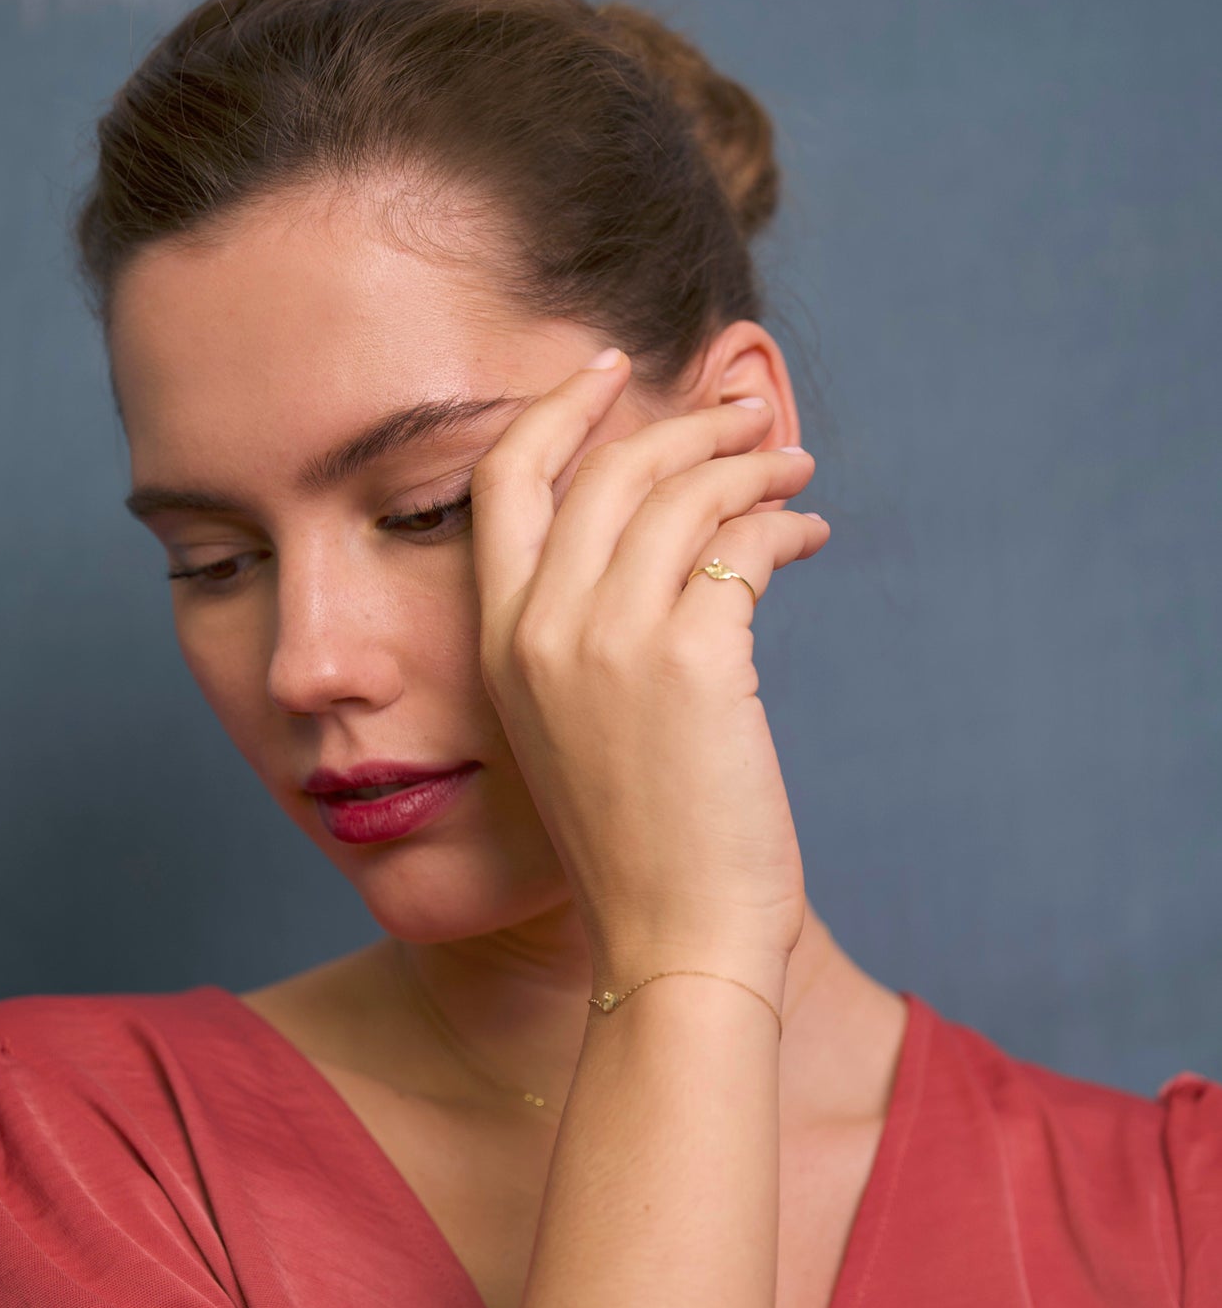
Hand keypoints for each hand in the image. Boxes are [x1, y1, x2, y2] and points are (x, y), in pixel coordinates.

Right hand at [469, 349, 827, 975]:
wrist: (670, 937)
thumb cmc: (632, 835)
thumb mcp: (570, 721)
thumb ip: (587, 627)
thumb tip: (671, 533)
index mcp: (499, 638)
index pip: (506, 481)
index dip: (557, 409)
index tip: (610, 371)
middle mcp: (540, 625)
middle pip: (609, 467)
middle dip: (684, 421)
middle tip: (743, 411)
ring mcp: (609, 639)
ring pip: (684, 492)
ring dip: (750, 463)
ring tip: (792, 469)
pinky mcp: (691, 657)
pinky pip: (745, 545)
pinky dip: (784, 521)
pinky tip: (808, 533)